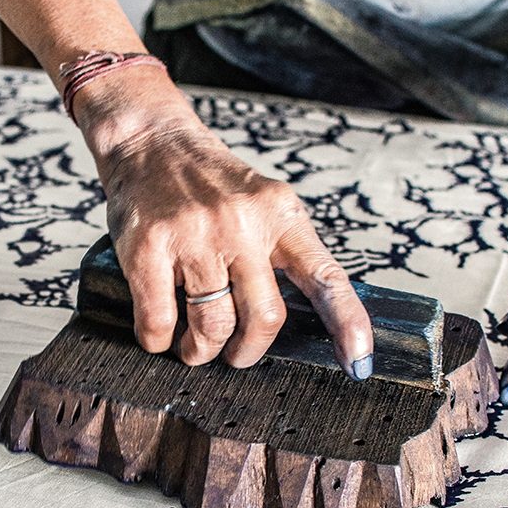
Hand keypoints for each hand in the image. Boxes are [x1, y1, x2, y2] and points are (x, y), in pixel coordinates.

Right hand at [75, 70, 373, 378]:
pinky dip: (159, 340)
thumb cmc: (210, 184)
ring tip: (195, 348)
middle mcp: (242, 224)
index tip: (359, 365)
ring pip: (212, 326)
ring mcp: (194, 235)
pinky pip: (159, 321)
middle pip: (265, 317)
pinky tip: (161, 333)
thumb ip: (284, 252)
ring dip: (202, 351)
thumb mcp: (263, 204)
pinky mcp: (148, 247)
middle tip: (236, 354)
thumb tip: (300, 321)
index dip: (348, 325)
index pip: (326, 277)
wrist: (151, 142)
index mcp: (281, 215)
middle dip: (248, 351)